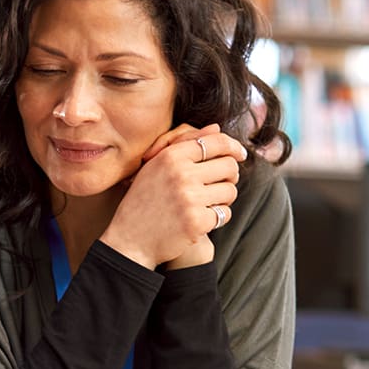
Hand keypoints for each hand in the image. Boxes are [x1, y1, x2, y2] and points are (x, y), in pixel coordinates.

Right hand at [100, 124, 246, 269]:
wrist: (129, 240)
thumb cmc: (142, 202)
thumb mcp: (154, 167)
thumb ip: (183, 145)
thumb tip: (217, 128)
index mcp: (170, 156)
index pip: (216, 142)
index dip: (233, 147)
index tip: (240, 154)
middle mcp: (181, 174)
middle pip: (230, 166)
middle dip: (229, 176)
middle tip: (220, 183)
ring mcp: (190, 199)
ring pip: (230, 191)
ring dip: (223, 198)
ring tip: (206, 203)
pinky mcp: (197, 221)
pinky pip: (224, 214)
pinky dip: (216, 218)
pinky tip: (200, 220)